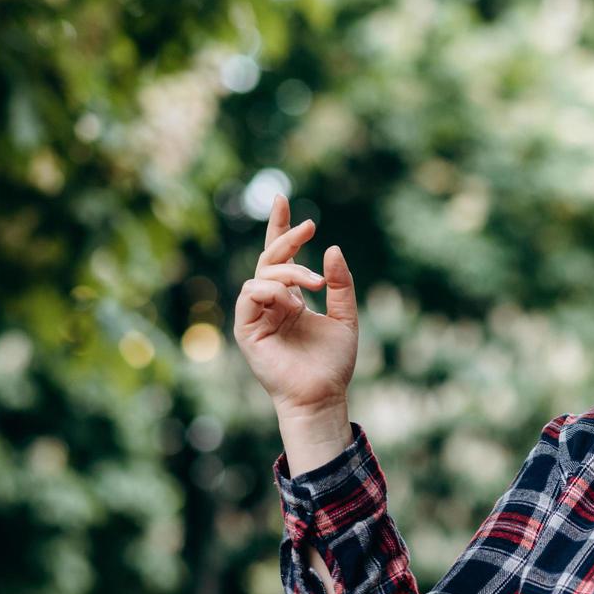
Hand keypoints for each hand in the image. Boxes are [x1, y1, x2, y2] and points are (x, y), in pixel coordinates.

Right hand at [232, 195, 358, 415]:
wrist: (323, 394)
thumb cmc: (333, 362)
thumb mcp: (346, 316)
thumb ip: (340, 284)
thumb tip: (331, 249)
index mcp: (291, 298)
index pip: (280, 257)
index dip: (280, 228)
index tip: (282, 198)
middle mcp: (272, 303)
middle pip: (269, 259)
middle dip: (287, 238)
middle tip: (309, 228)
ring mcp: (257, 315)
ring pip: (262, 274)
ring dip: (288, 272)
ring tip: (313, 285)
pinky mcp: (247, 330)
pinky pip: (249, 296)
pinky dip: (268, 291)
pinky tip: (290, 301)